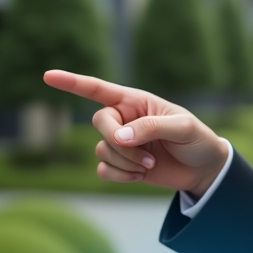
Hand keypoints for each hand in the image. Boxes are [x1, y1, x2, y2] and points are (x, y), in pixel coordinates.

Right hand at [42, 70, 228, 197]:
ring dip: (125, 162)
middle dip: (117, 141)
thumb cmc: (197, 140)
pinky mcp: (122, 165)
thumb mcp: (182, 127)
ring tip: (150, 165)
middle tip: (142, 152)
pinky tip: (140, 176)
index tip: (47, 76)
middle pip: (99, 124)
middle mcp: (124, 119)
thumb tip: (119, 137)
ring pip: (102, 150)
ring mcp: (122, 143)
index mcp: (136, 101)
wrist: (204, 169)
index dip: (73, 83)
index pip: (98, 89)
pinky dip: (120, 176)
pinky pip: (103, 170)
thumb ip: (151, 127)